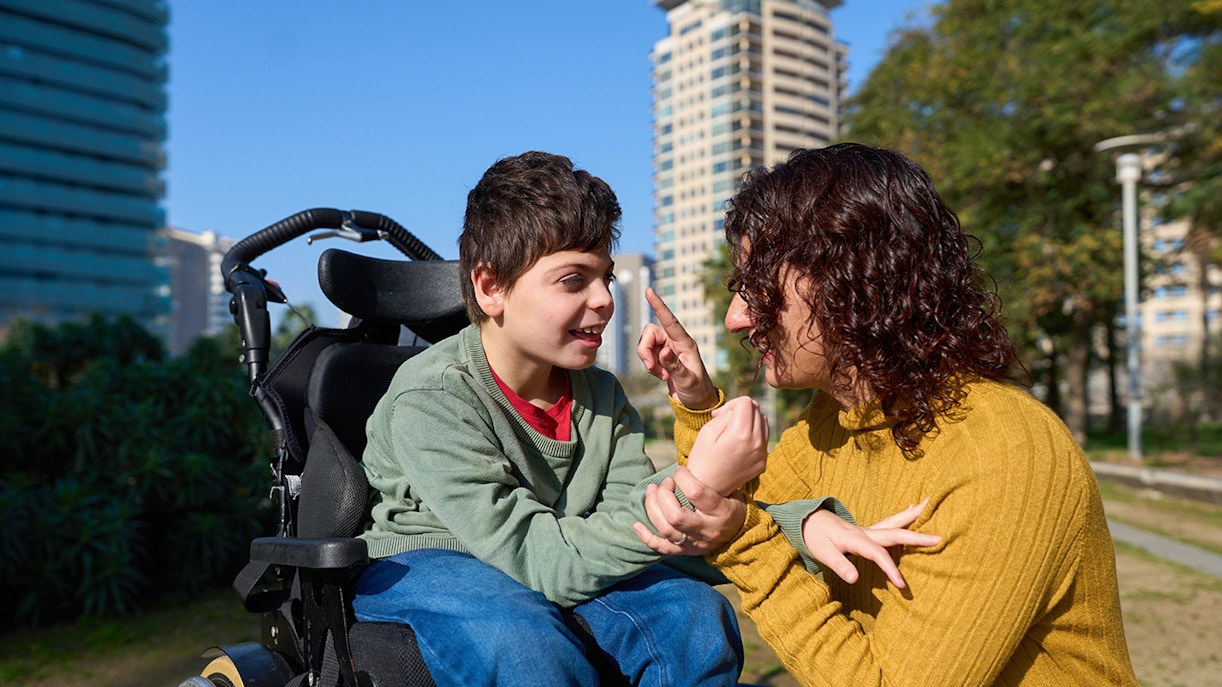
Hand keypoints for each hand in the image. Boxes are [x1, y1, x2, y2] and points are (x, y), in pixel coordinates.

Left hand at [633, 467, 745, 555]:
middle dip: (663, 496)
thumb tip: (689, 464)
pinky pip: (662, 548)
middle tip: (664, 483)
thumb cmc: (732, 508)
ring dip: (652, 509)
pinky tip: (637, 524)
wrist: (741, 538)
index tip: (679, 470)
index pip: (696, 494)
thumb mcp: (732, 492)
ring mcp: (693, 543)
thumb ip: (713, 481)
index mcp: (720, 511)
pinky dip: (646, 536)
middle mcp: (705, 530)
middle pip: (675, 515)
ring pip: (666, 529)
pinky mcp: (685, 552)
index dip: (683, 478)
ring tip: (651, 492)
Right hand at [637, 288, 717, 408]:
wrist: (696, 402)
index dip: (659, 306)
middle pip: (650, 333)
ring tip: (661, 375)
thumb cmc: (697, 391)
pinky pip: (646, 354)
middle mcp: (675, 341)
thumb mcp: (687, 380)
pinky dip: (649, 365)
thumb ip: (674, 366)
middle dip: (645, 351)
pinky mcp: (661, 356)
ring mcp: (667, 348)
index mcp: (686, 343)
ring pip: (645, 344)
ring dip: (647, 360)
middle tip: (652, 369)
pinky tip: (661, 375)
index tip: (649, 291)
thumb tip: (662, 352)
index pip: (670, 321)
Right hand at [686, 396, 767, 495]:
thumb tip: (739, 409)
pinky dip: (754, 434)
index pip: (746, 402)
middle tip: (725, 423)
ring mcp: (762, 454)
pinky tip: (739, 443)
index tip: (719, 416)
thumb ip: (726, 414)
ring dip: (749, 421)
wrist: (707, 489)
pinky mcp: (763, 461)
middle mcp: (756, 444)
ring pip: (763, 421)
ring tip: (732, 432)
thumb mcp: (707, 431)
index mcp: (741, 435)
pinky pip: (764, 437)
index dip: (731, 404)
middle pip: (756, 410)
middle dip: (741, 411)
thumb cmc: (702, 458)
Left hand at [801, 500, 940, 587]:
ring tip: (932, 506)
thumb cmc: (815, 537)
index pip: (878, 554)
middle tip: (939, 538)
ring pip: (895, 522)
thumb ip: (839, 565)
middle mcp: (865, 531)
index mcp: (855, 539)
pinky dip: (905, 517)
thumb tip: (855, 578)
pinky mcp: (868, 529)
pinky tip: (915, 509)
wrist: (808, 520)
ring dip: (914, 516)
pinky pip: (891, 522)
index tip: (902, 585)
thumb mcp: (822, 553)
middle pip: (894, 533)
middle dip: (916, 537)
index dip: (890, 569)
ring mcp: (868, 528)